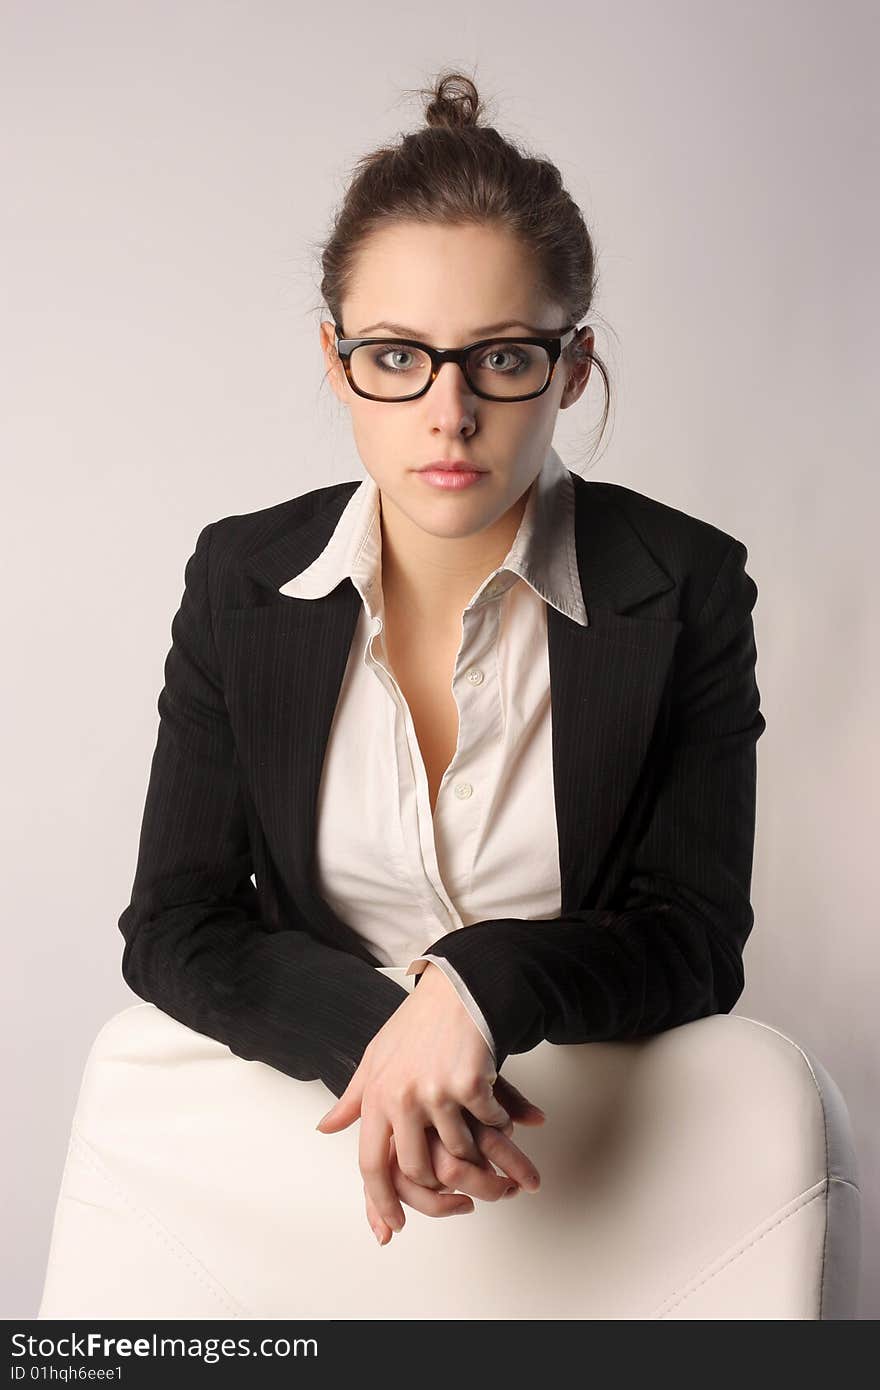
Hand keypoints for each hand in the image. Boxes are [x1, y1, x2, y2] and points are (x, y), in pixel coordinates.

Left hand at [314, 963, 531, 1233]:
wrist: (458, 988)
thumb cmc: (418, 1023)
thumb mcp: (375, 1057)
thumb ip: (352, 1097)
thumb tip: (326, 1127)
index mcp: (375, 1094)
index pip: (370, 1163)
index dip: (381, 1201)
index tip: (392, 1226)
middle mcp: (401, 1097)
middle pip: (414, 1169)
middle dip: (438, 1187)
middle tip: (459, 1193)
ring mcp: (435, 1092)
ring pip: (456, 1152)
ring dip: (474, 1154)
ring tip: (487, 1146)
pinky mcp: (469, 1085)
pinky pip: (487, 1126)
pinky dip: (498, 1125)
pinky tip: (500, 1115)